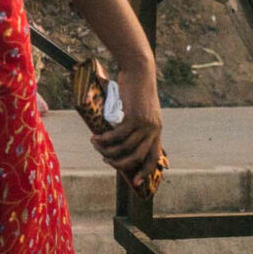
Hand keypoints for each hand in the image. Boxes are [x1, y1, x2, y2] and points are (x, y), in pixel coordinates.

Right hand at [88, 57, 162, 190]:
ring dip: (108, 150)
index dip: (145, 172)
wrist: (140, 71)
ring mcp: (145, 124)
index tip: (137, 182)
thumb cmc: (137, 88)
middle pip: (137, 157)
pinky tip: (96, 139)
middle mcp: (153, 130)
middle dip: (119, 163)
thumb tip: (119, 136)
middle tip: (106, 159)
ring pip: (125, 147)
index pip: (154, 157)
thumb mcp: (141, 109)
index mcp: (156, 130)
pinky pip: (118, 135)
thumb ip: (136, 123)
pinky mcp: (134, 117)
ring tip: (96, 146)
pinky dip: (106, 140)